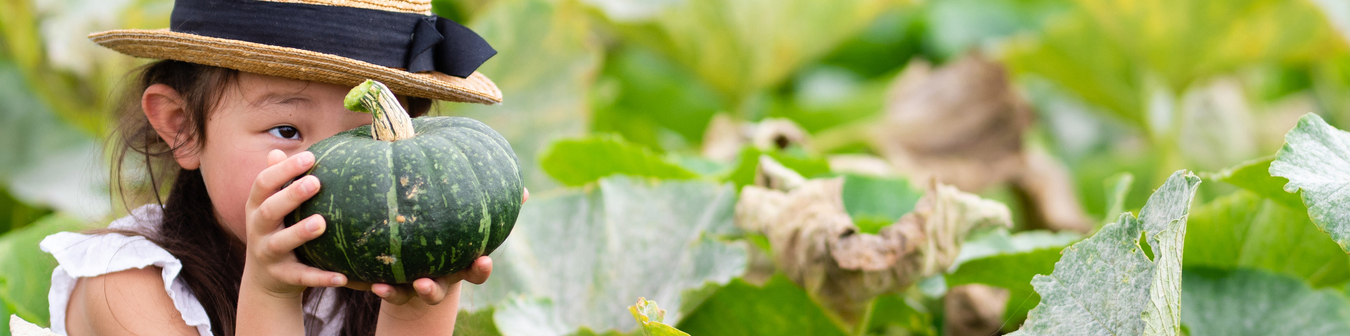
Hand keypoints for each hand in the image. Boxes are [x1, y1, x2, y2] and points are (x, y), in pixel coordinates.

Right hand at [242, 149, 347, 297]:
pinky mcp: (282, 276)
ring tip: (322, 223)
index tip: (309, 156)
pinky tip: (342, 276)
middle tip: (315, 182)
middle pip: (269, 210)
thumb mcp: (272, 205)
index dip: (284, 169)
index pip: (263, 183)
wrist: (265, 279)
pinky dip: (320, 277)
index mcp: (257, 206)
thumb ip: (278, 181)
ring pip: (281, 243)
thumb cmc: (277, 229)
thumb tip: (278, 148)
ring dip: (300, 233)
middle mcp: (258, 228)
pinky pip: (302, 277)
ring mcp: (268, 253)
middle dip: (290, 195)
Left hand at [348, 188, 527, 304]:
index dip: (480, 269)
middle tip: (424, 284)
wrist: (422, 254)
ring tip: (384, 288)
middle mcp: (437, 279)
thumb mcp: (471, 217)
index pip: (475, 272)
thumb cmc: (453, 231)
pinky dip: (377, 287)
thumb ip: (493, 204)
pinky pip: (384, 289)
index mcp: (458, 264)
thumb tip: (527, 191)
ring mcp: (412, 285)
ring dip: (396, 294)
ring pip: (406, 296)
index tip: (483, 260)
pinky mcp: (391, 284)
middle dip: (432, 291)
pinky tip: (368, 280)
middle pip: (438, 293)